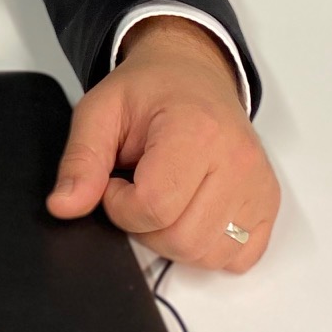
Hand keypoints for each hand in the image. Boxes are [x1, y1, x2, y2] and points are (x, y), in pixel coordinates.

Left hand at [46, 16, 279, 272]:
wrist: (193, 74)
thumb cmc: (148, 92)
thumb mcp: (100, 110)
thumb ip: (81, 160)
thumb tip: (62, 207)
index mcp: (196, 130)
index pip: (154, 206)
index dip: (120, 204)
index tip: (116, 179)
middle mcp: (238, 161)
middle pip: (181, 239)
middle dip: (143, 226)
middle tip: (137, 188)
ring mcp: (259, 185)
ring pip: (207, 255)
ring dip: (173, 239)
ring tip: (164, 197)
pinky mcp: (268, 204)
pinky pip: (237, 257)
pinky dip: (208, 247)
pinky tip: (192, 212)